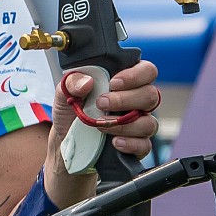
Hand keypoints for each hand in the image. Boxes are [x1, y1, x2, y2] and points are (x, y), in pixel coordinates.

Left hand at [50, 60, 161, 181]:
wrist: (64, 137)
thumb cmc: (71, 109)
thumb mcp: (65, 91)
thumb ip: (73, 82)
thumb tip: (87, 82)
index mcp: (125, 81)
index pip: (147, 70)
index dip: (136, 75)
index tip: (113, 83)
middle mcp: (137, 101)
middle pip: (151, 95)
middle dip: (125, 99)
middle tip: (101, 103)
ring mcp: (139, 123)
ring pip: (150, 122)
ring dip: (125, 124)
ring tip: (100, 124)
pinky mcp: (137, 144)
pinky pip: (145, 145)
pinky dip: (130, 143)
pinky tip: (115, 142)